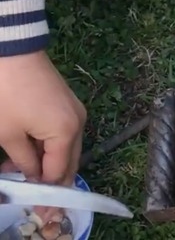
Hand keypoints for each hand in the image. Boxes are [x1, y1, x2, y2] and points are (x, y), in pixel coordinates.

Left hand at [0, 50, 85, 189]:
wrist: (13, 52)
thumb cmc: (7, 94)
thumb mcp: (8, 134)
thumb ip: (24, 161)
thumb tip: (33, 177)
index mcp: (67, 133)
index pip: (58, 172)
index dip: (47, 193)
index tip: (38, 210)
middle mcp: (79, 124)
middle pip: (69, 162)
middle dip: (54, 183)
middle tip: (39, 202)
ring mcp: (76, 112)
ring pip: (66, 149)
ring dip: (49, 165)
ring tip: (22, 176)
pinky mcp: (67, 104)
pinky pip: (63, 134)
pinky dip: (49, 148)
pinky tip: (29, 155)